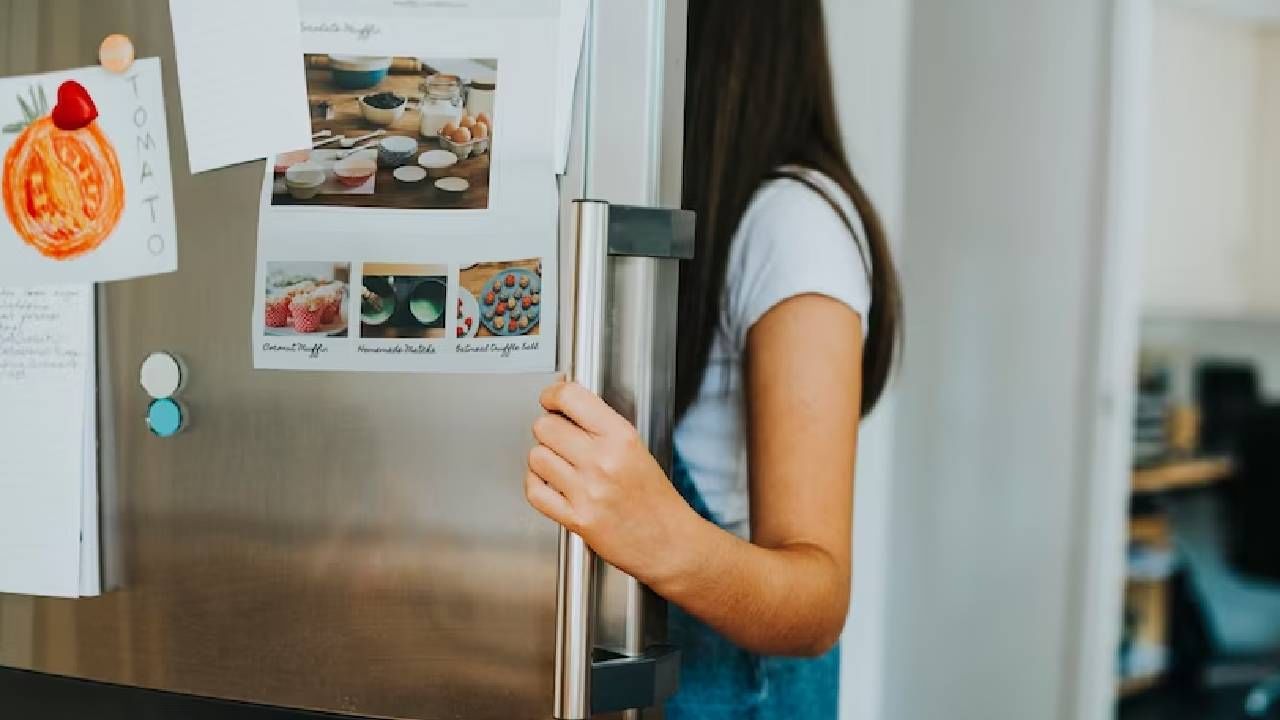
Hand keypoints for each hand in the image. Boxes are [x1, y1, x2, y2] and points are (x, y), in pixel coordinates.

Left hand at [526, 381, 698, 586]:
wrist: (668, 542)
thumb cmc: (655, 499)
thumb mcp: (637, 448)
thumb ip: (601, 427)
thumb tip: (565, 405)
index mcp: (621, 438)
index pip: (571, 398)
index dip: (553, 394)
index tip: (551, 398)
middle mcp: (603, 461)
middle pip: (546, 426)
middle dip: (548, 429)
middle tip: (558, 436)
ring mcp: (588, 491)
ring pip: (537, 457)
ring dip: (543, 458)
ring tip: (559, 464)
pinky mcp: (577, 519)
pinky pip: (535, 491)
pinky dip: (537, 485)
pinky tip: (550, 484)